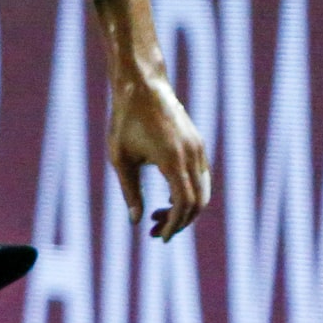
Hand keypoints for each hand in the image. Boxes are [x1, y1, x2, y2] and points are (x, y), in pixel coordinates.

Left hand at [109, 66, 209, 240]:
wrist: (142, 86)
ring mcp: (198, 149)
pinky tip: (168, 199)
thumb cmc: (126, 121)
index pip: (184, 203)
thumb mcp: (120, 159)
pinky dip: (189, 193)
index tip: (159, 236)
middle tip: (155, 232)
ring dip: (184, 208)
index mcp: (173, 160)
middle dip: (179, 221)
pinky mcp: (198, 144)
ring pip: (202, 190)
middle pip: (198, 201)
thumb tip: (135, 221)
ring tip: (157, 215)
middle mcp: (192, 155)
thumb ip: (130, 192)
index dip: (174, 224)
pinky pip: (201, 177)